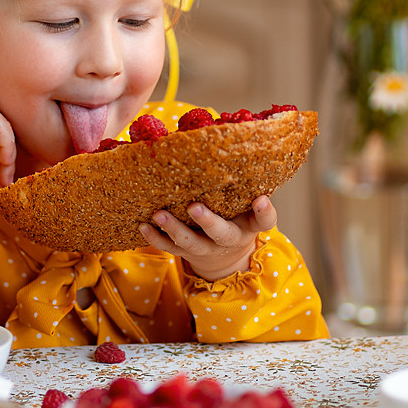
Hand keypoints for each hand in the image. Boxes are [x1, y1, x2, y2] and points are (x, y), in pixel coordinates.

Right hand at [0, 85, 17, 185]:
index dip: (5, 148)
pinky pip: (4, 131)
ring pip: (7, 129)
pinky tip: (3, 166)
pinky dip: (7, 151)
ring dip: (9, 157)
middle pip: (5, 126)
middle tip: (6, 178)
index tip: (4, 173)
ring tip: (5, 178)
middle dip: (9, 154)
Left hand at [138, 195, 277, 280]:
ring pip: (190, 242)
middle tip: (194, 207)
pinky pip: (168, 247)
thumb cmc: (235, 221)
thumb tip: (234, 148)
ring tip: (158, 214)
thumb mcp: (246, 210)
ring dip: (173, 229)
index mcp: (247, 226)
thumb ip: (245, 188)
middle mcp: (227, 239)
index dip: (264, 212)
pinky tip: (143, 226)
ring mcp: (204, 248)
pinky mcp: (184, 252)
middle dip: (208, 221)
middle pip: (221, 234)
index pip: (264, 221)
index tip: (261, 199)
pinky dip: (154, 238)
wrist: (224, 259)